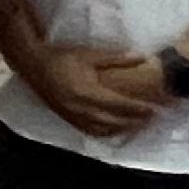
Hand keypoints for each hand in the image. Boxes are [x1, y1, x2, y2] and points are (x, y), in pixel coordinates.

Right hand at [35, 43, 166, 140]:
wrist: (33, 65)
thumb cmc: (61, 58)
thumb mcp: (89, 55)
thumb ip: (116, 59)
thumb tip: (142, 57)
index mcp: (87, 92)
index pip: (119, 105)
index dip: (139, 109)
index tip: (155, 109)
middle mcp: (81, 108)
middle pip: (115, 121)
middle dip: (135, 122)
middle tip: (152, 119)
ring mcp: (73, 116)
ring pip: (103, 130)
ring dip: (122, 130)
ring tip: (137, 126)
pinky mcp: (67, 118)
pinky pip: (90, 131)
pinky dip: (106, 133)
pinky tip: (114, 130)